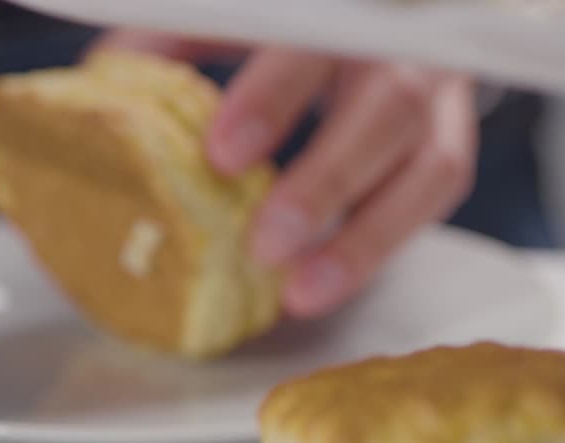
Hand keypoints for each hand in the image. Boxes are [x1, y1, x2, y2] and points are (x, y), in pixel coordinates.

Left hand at [92, 32, 478, 317]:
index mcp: (348, 8)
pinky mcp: (454, 145)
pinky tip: (331, 280)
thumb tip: (111, 79)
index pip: (314, 45)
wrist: (394, 12)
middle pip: (387, 114)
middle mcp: (407, 49)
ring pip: (431, 171)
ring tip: (304, 291)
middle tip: (266, 244)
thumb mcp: (244, 12)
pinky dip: (385, 244)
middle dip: (328, 182)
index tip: (222, 154)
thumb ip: (182, 34)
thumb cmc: (303, 19)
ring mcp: (445, 100)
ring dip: (368, 239)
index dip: (273, 98)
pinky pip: (436, 197)